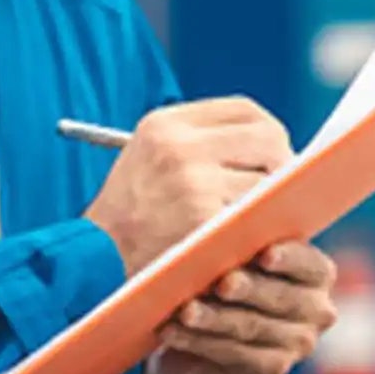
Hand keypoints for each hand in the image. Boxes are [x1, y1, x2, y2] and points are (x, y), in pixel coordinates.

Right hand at [84, 97, 290, 276]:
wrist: (91, 263)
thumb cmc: (124, 219)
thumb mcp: (146, 160)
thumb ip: (196, 144)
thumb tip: (269, 146)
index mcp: (165, 124)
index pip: (245, 110)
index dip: (269, 132)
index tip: (272, 155)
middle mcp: (179, 145)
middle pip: (268, 138)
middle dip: (282, 165)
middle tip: (278, 192)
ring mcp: (194, 182)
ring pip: (269, 182)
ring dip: (271, 204)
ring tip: (255, 221)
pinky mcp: (205, 220)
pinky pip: (258, 218)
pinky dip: (261, 229)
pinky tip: (251, 240)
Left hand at [144, 241, 338, 373]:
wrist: (198, 336)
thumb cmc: (218, 279)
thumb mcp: (227, 252)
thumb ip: (233, 237)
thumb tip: (216, 226)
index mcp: (315, 273)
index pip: (310, 264)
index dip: (289, 259)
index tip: (264, 254)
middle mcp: (316, 311)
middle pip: (281, 298)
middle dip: (249, 289)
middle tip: (222, 283)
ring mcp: (296, 345)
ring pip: (251, 327)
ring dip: (214, 318)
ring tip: (184, 311)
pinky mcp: (270, 370)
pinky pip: (233, 354)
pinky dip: (199, 341)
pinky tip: (173, 332)